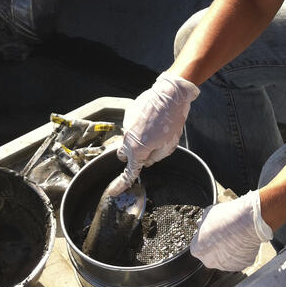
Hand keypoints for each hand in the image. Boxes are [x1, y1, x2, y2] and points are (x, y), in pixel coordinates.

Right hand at [109, 74, 198, 194]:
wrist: (170, 94)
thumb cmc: (172, 120)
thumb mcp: (169, 145)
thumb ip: (155, 158)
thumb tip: (146, 161)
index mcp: (138, 150)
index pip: (129, 172)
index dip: (121, 184)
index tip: (113, 192)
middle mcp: (128, 138)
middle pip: (124, 155)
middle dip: (132, 156)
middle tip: (148, 150)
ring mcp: (127, 125)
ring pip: (128, 139)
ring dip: (138, 139)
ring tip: (156, 128)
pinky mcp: (129, 114)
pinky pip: (132, 126)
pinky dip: (140, 126)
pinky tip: (153, 118)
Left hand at [190, 190, 272, 271]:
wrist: (248, 221)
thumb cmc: (227, 217)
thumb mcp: (208, 213)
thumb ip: (202, 223)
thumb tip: (202, 224)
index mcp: (198, 250)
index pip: (198, 244)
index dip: (205, 235)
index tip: (211, 228)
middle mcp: (210, 262)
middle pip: (211, 253)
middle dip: (216, 244)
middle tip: (224, 232)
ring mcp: (227, 266)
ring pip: (226, 257)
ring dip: (228, 249)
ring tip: (235, 234)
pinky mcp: (242, 265)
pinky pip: (239, 258)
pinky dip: (241, 251)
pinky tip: (243, 239)